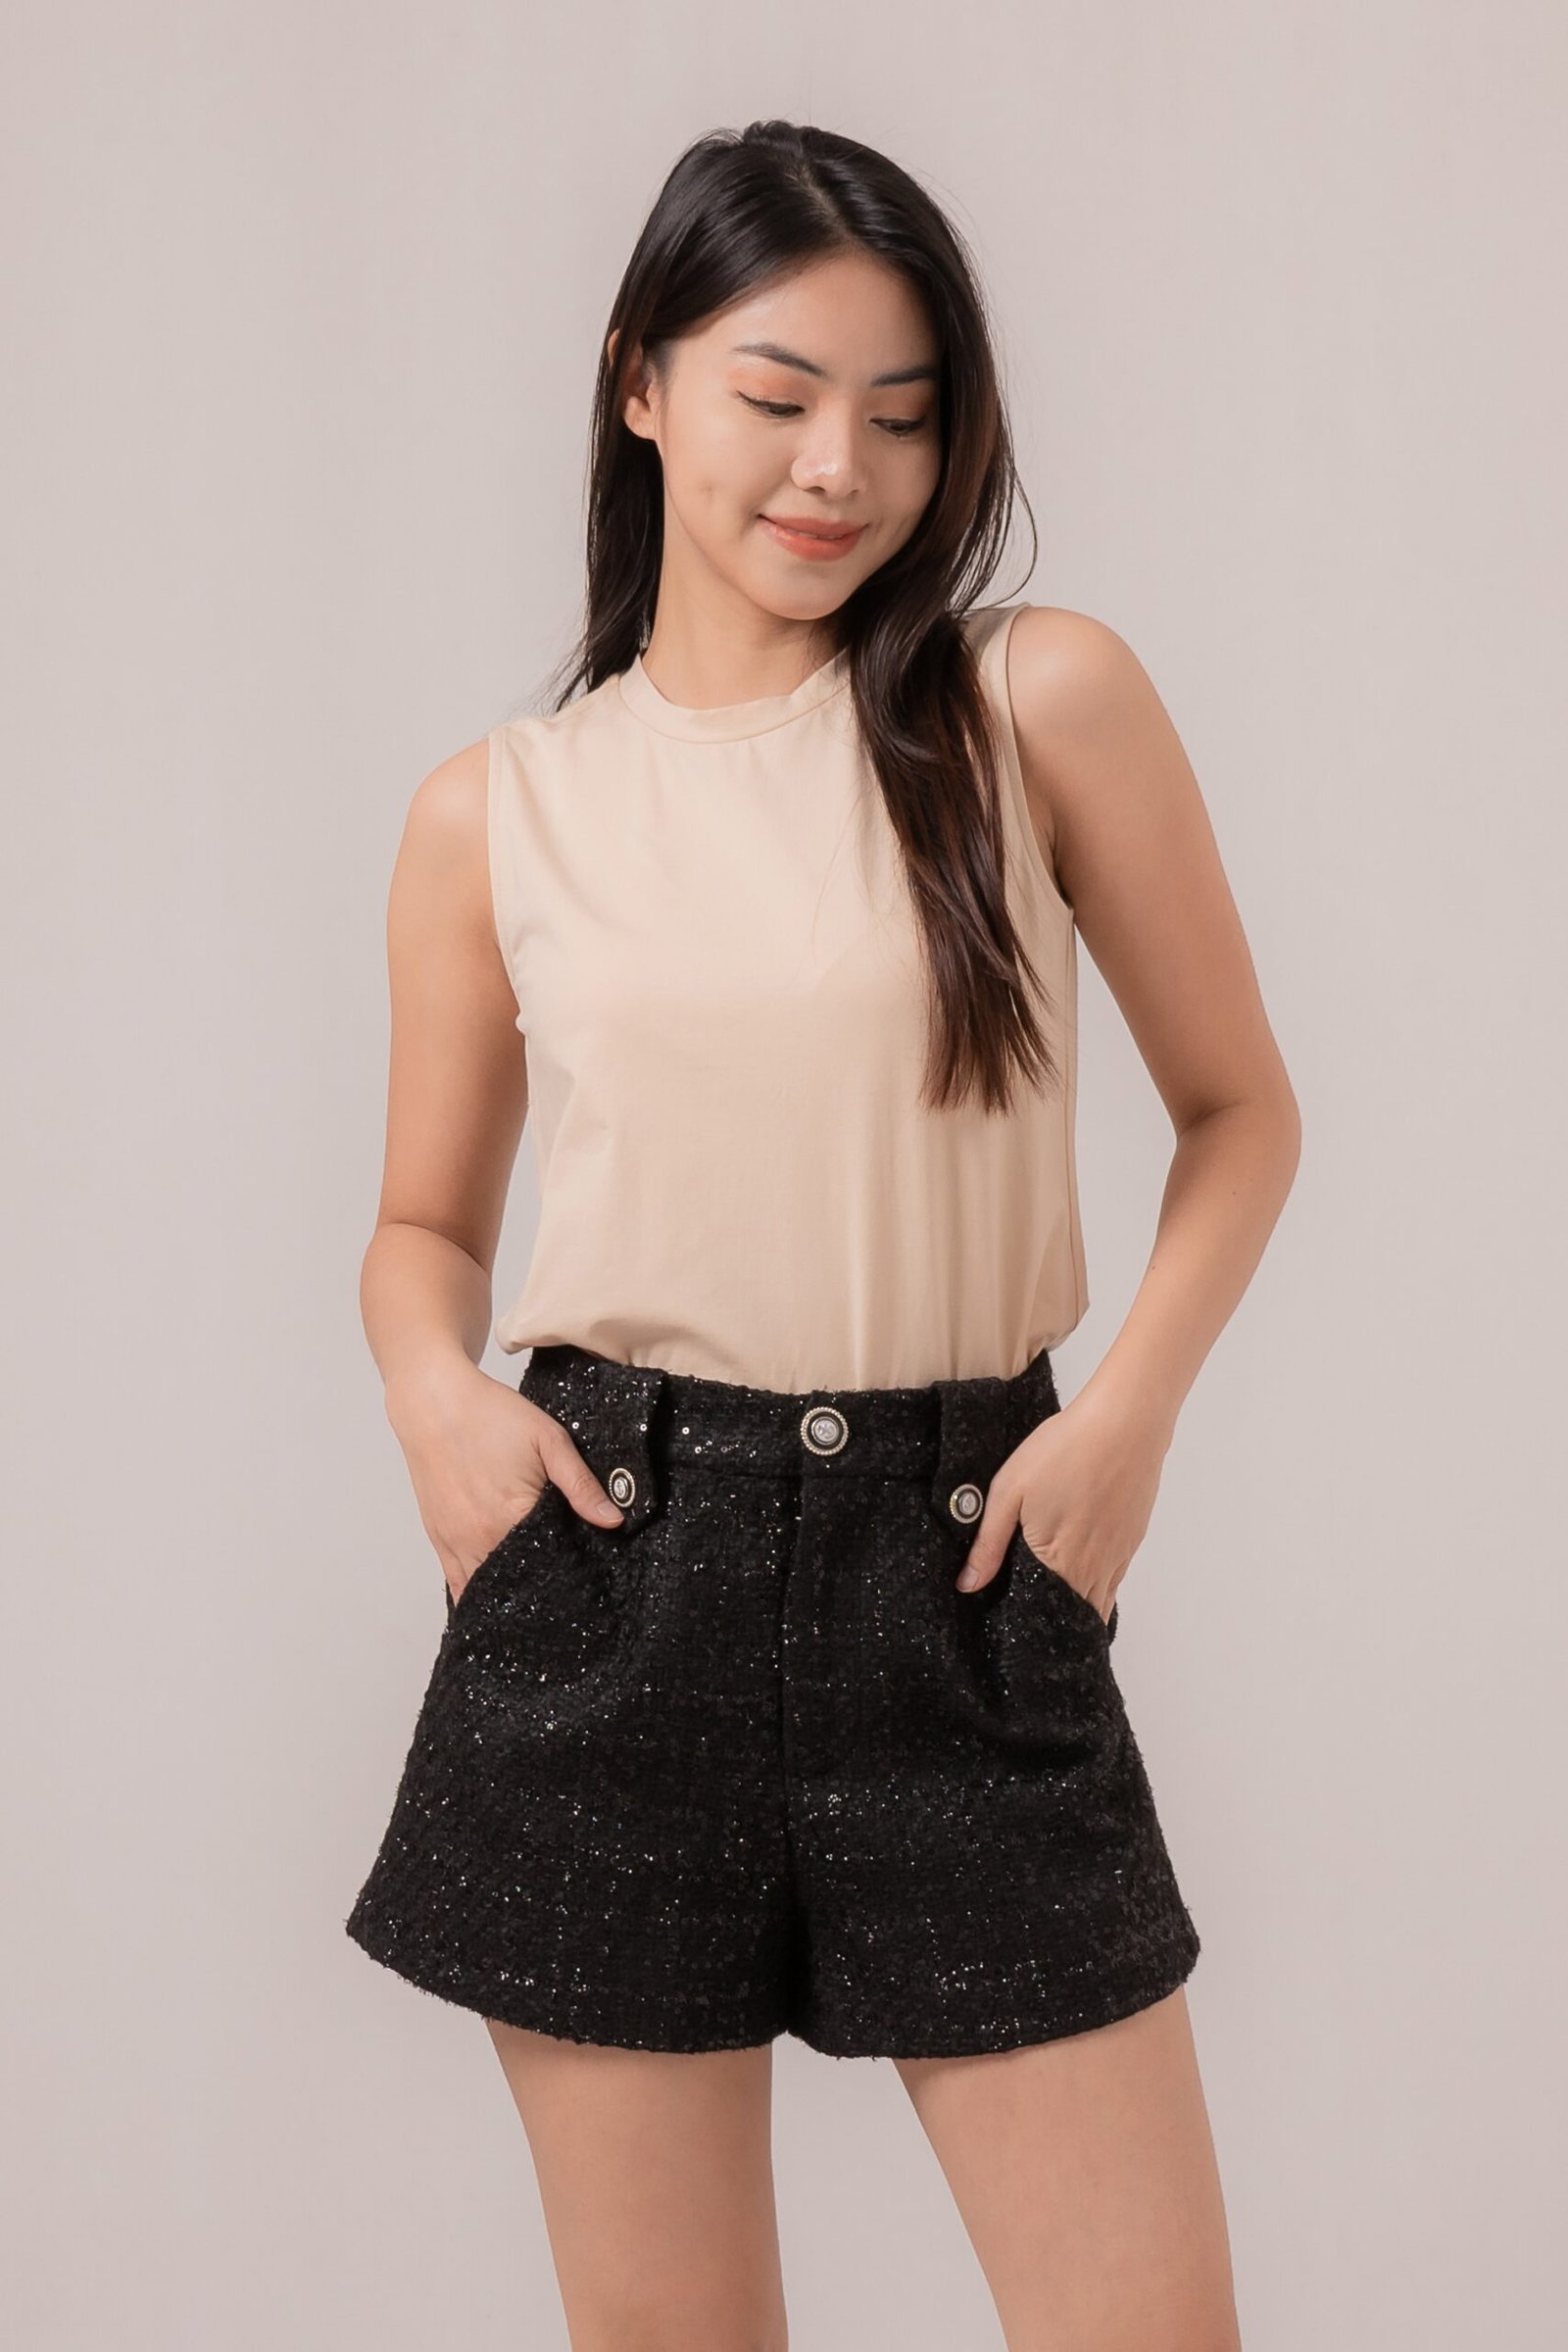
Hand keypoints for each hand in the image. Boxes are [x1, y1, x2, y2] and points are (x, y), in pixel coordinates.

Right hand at [384, 1359, 624, 1605]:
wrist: (433, 1402)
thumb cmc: (490, 1415)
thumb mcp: (549, 1440)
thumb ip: (581, 1485)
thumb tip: (613, 1520)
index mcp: (512, 1516)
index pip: (553, 1564)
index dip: (573, 1569)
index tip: (587, 1571)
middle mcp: (480, 1538)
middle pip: (521, 1582)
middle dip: (544, 1583)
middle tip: (565, 1581)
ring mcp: (456, 1543)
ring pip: (489, 1590)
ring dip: (511, 1590)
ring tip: (535, 1586)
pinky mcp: (440, 1540)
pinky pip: (460, 1585)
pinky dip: (480, 1591)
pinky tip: (499, 1592)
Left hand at [954, 1383, 1172, 1625]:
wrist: (1124, 1422)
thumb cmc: (1063, 1450)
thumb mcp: (1009, 1491)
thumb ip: (989, 1544)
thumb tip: (968, 1586)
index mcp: (1060, 1563)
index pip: (1042, 1617)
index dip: (1025, 1627)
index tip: (1007, 1627)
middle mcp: (1094, 1569)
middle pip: (1073, 1617)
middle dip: (1051, 1624)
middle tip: (1025, 1621)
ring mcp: (1118, 1557)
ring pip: (1098, 1604)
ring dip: (1076, 1612)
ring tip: (1050, 1608)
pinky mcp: (1133, 1541)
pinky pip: (1114, 1583)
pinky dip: (1097, 1591)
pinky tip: (1079, 1579)